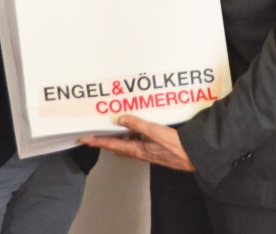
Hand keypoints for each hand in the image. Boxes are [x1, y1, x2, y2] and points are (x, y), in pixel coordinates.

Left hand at [80, 114, 194, 170]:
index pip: (111, 145)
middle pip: (117, 146)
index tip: (84, 139)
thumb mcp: (154, 131)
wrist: (191, 156)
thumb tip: (120, 119)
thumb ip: (137, 124)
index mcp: (136, 149)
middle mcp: (138, 152)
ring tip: (113, 126)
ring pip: (127, 144)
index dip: (96, 141)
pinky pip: (138, 142)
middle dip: (105, 139)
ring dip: (119, 136)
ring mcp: (146, 151)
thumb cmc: (174, 146)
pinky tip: (137, 128)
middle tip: (95, 131)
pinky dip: (132, 135)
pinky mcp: (154, 149)